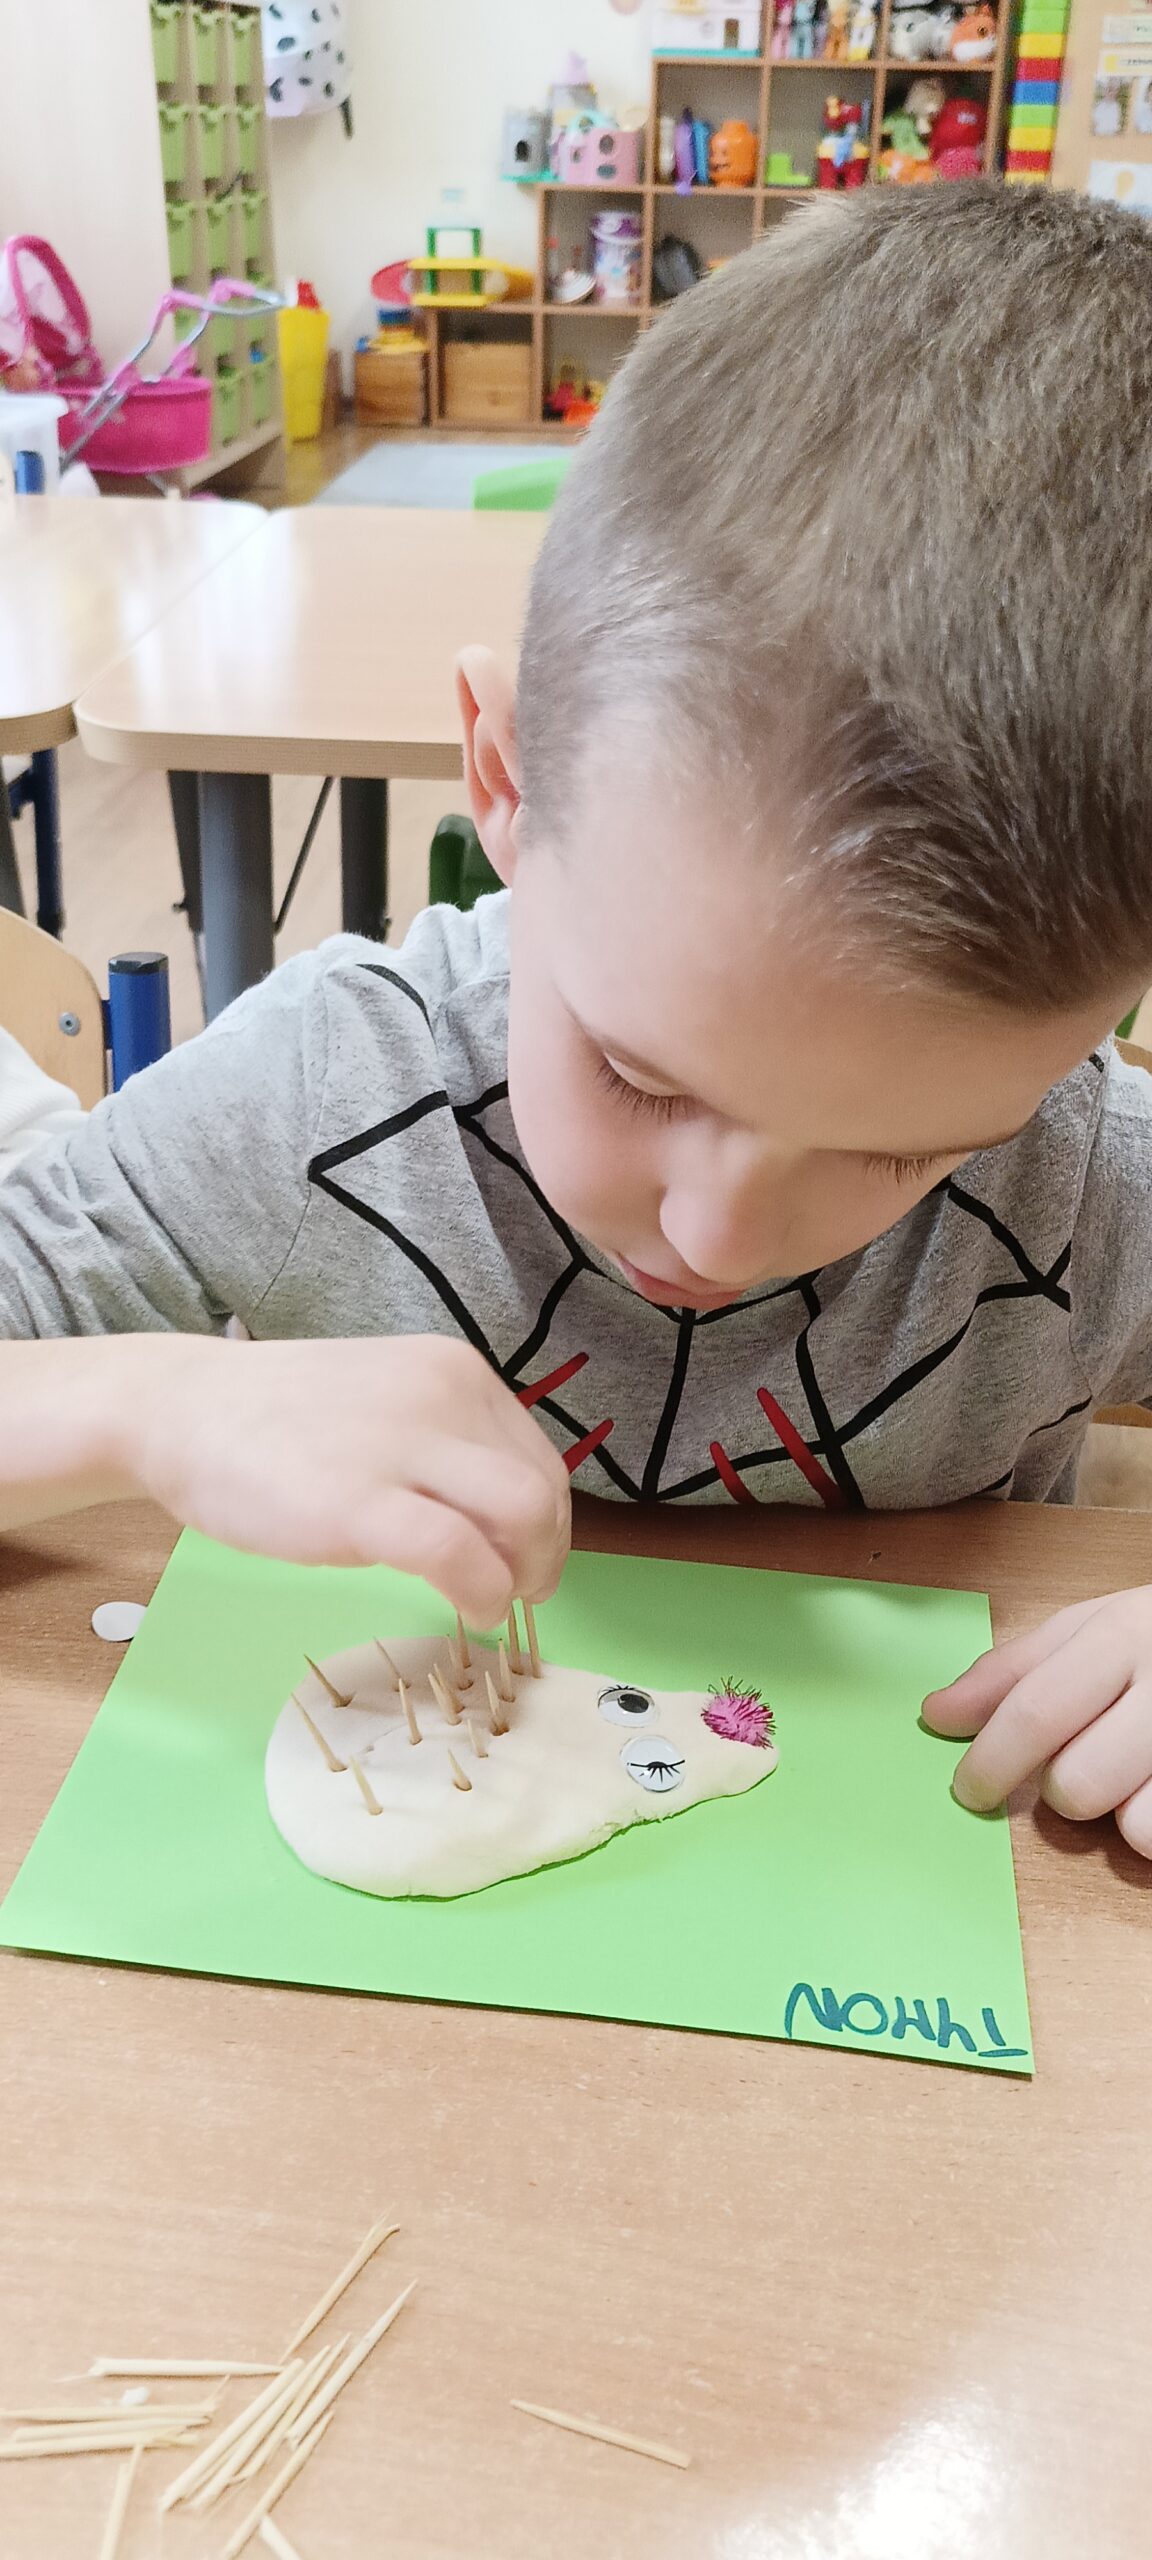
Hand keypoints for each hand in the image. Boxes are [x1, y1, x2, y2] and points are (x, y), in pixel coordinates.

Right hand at [127, 1334, 570, 1626]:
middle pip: (543, 1489)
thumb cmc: (277, 1417)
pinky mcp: (359, 1502)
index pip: (539, 1455)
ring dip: (523, 1575)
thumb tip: (500, 1517)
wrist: (181, 1409)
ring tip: (490, 1601)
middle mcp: (442, 1395)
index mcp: (453, 1371)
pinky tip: (467, 1608)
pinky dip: (482, 1592)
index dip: (546, 1522)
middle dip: (546, 1554)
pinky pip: (459, 1554)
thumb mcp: (384, 1402)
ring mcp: (402, 1445)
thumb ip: (443, 1442)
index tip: (520, 1558)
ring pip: (522, 1514)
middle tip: (518, 1591)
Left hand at [922, 1586, 1151, 1856]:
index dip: (990, 1762)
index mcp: (1124, 1635)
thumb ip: (1012, 1671)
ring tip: (1134, 1775)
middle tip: (1080, 1765)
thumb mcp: (1092, 1627)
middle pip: (1077, 1783)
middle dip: (1061, 1791)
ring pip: (1132, 1826)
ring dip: (1119, 1814)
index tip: (969, 1789)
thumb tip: (936, 1715)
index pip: (1036, 1712)